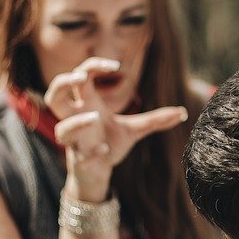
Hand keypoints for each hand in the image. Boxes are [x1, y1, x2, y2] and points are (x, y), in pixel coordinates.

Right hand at [46, 57, 186, 200]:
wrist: (98, 173)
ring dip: (76, 122)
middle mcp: (76, 119)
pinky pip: (79, 155)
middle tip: (80, 77)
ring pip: (62, 127)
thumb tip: (183, 112)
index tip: (116, 65)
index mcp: (88, 105)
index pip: (81, 76)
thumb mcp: (135, 129)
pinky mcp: (79, 160)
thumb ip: (156, 119)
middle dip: (63, 83)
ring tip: (95, 117)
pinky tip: (103, 149)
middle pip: (54, 94)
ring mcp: (75, 141)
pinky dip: (91, 152)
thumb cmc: (109, 143)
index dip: (93, 65)